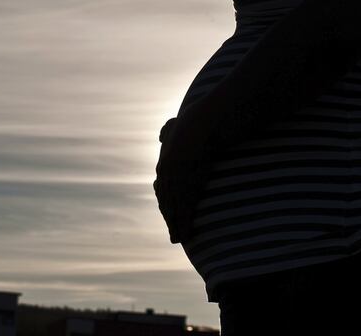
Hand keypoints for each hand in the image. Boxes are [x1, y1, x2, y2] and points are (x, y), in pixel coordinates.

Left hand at [153, 114, 211, 243]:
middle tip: (173, 234)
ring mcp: (175, 183)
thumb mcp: (174, 125)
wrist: (201, 123)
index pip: (163, 189)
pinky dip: (184, 225)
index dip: (166, 203)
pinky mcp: (187, 188)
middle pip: (166, 202)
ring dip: (175, 226)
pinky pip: (184, 212)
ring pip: (173, 210)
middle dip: (169, 218)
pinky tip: (185, 236)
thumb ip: (166, 132)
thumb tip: (159, 136)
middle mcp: (166, 175)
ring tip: (177, 239)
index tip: (168, 214)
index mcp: (164, 163)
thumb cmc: (192, 122)